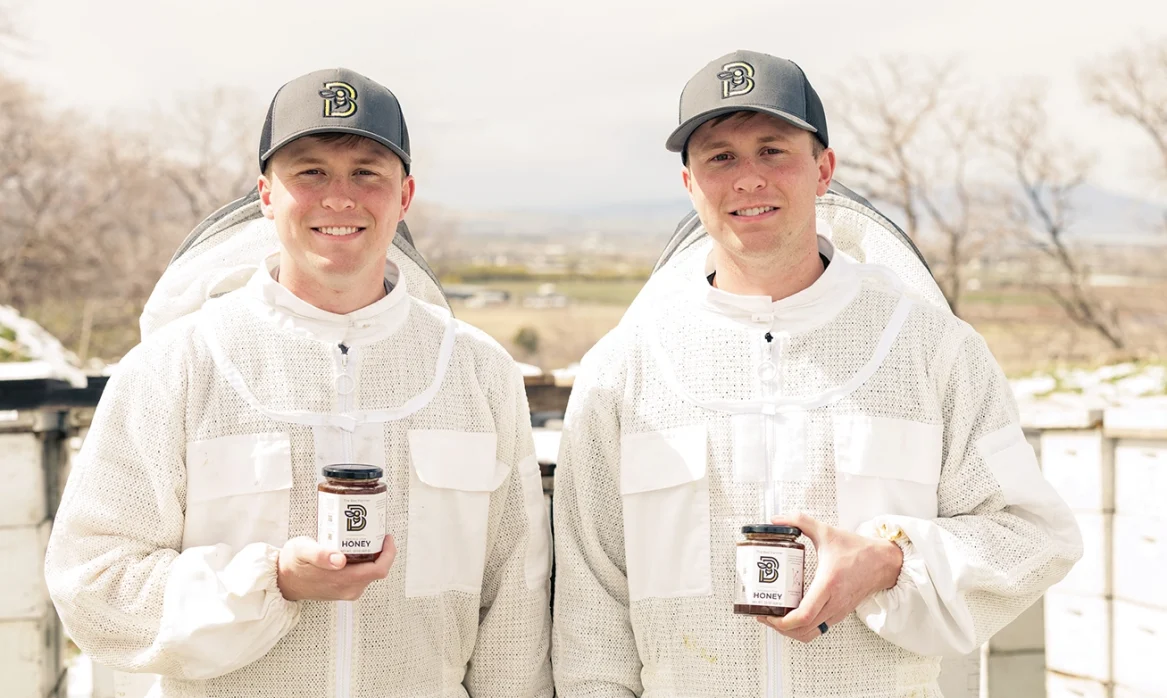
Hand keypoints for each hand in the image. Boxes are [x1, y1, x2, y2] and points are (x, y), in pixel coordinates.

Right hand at [276, 535, 395, 601]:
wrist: (282, 581)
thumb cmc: (292, 564)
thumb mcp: (302, 551)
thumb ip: (320, 555)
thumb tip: (340, 560)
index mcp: (343, 580)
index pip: (379, 570)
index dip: (388, 553)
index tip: (386, 537)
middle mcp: (349, 589)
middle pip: (377, 569)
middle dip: (380, 550)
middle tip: (374, 531)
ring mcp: (347, 590)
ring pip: (370, 572)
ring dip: (372, 555)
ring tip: (364, 537)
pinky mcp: (344, 589)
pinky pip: (362, 574)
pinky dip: (363, 560)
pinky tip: (354, 548)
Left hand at [757, 513, 901, 642]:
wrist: (883, 562)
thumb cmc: (858, 550)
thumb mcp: (826, 531)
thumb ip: (799, 521)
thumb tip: (777, 519)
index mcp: (828, 583)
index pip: (804, 615)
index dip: (783, 622)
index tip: (768, 615)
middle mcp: (834, 602)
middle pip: (803, 630)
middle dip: (780, 628)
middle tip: (764, 616)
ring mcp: (838, 611)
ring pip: (810, 634)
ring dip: (790, 632)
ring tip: (775, 619)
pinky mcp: (840, 614)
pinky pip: (818, 629)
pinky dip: (802, 629)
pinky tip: (792, 616)